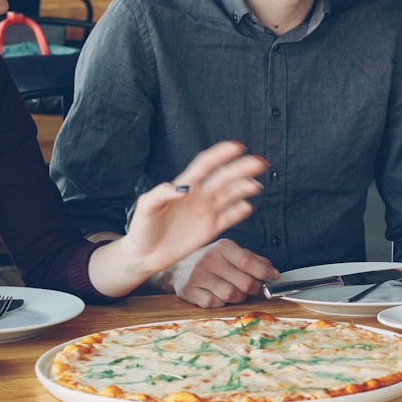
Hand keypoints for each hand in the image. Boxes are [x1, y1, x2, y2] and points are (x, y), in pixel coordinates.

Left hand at [88, 141, 269, 296]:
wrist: (144, 254)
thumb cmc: (142, 228)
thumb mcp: (145, 207)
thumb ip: (161, 194)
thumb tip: (183, 188)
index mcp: (184, 186)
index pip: (206, 165)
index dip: (221, 154)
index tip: (237, 146)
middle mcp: (199, 196)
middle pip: (224, 177)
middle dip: (242, 168)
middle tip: (259, 162)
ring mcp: (206, 212)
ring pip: (230, 195)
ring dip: (244, 188)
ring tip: (255, 186)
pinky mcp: (210, 229)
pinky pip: (228, 218)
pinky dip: (239, 212)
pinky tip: (247, 206)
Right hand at [162, 239, 279, 307]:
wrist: (178, 266)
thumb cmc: (212, 260)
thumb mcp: (232, 253)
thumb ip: (254, 261)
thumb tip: (274, 273)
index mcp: (222, 247)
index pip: (247, 261)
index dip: (264, 273)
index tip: (272, 277)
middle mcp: (209, 259)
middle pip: (243, 282)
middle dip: (255, 289)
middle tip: (256, 289)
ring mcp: (197, 276)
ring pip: (231, 295)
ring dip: (239, 297)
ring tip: (237, 291)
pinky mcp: (189, 291)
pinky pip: (214, 304)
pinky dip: (221, 303)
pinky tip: (219, 295)